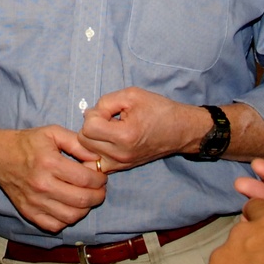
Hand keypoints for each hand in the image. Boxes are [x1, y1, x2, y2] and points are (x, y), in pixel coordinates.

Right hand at [0, 124, 106, 233]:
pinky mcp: (28, 213)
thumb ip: (77, 143)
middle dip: (98, 195)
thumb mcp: (54, 133)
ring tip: (88, 198)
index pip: (85, 179)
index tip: (102, 176)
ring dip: (86, 209)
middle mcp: (42, 185)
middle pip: (81, 200)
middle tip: (100, 189)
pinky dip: (67, 220)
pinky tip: (70, 207)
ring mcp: (34, 202)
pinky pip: (54, 225)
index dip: (100, 179)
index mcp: (49, 163)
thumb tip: (97, 158)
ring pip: (70, 216)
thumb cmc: (28, 143)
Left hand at [78, 87, 203, 170]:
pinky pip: (94, 165)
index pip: (88, 127)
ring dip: (92, 139)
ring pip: (86, 153)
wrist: (180, 130)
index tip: (109, 111)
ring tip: (108, 130)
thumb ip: (106, 102)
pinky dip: (94, 153)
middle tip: (109, 119)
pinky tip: (105, 142)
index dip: (95, 113)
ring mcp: (119, 164)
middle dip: (91, 126)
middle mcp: (120, 154)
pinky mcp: (120, 168)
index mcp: (125, 135)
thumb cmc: (159, 110)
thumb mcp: (133, 95)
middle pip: (83, 141)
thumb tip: (88, 114)